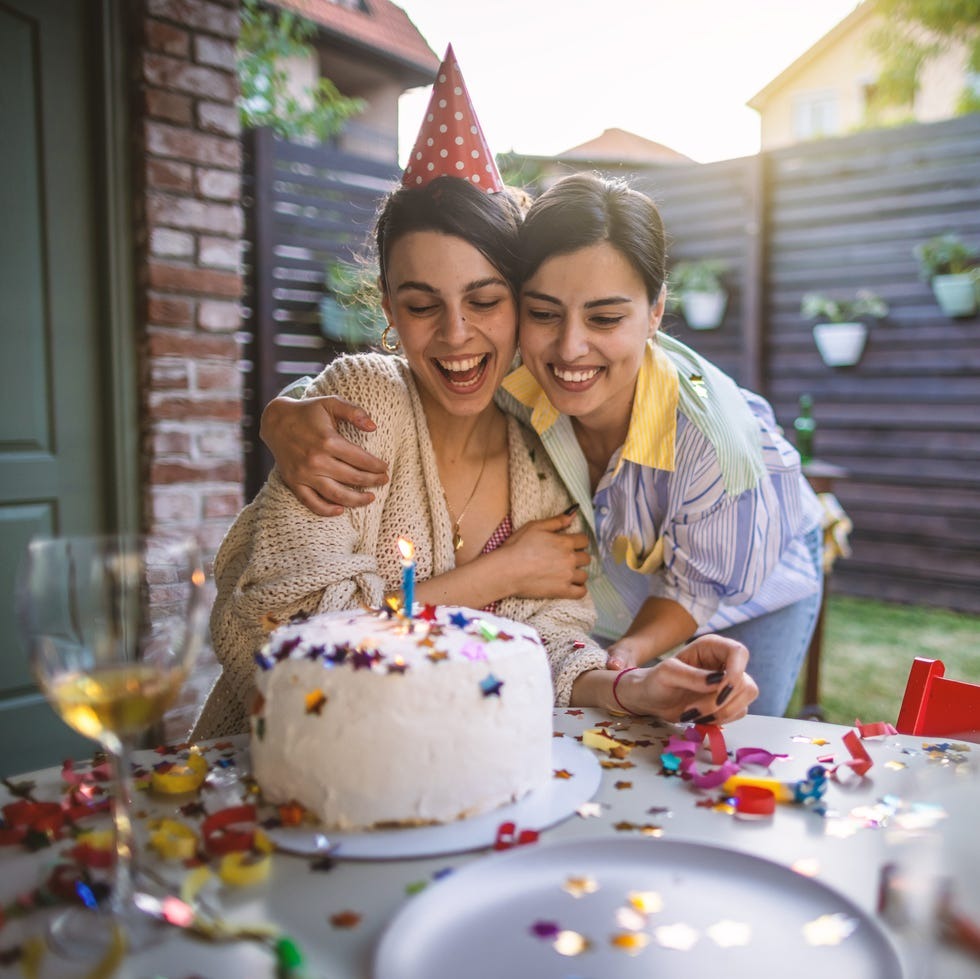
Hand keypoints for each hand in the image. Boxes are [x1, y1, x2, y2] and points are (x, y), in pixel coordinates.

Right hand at [260, 395, 387, 515]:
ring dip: (356, 500)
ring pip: (335, 494)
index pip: (360, 459)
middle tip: (384, 481)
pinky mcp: (293, 482)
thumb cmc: (308, 412)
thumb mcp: (331, 403)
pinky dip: (326, 510)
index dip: (376, 466)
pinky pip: (310, 502)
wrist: (275, 421)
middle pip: (352, 477)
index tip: (385, 468)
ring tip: (371, 498)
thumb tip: (374, 426)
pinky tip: (341, 510)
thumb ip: (353, 412)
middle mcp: (316, 459)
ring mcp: (304, 473)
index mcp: (327, 440)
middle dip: (372, 481)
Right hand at [496, 512, 590, 599]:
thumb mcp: (535, 526)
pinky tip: (571, 585)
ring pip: (584, 575)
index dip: (578, 541)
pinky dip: (579, 589)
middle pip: (586, 558)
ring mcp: (567, 576)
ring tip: (566, 572)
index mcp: (565, 542)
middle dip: (578, 557)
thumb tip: (573, 514)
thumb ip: (556, 521)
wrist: (506, 570)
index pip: (584, 540)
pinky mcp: (562, 591)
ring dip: (577, 573)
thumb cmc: (518, 546)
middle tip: (565, 558)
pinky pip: (581, 592)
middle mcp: (570, 559)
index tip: (570, 544)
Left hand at [613, 635, 757, 723]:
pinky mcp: (728, 701)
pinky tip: (700, 717)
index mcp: (712, 647)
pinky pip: (738, 713)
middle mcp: (725, 663)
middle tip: (694, 709)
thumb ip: (691, 676)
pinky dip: (721, 719)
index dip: (736, 671)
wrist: (652, 700)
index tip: (721, 690)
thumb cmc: (656, 680)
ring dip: (721, 712)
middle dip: (722, 701)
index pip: (739, 653)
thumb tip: (718, 682)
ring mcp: (729, 683)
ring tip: (693, 713)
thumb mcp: (667, 674)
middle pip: (745, 683)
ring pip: (745, 700)